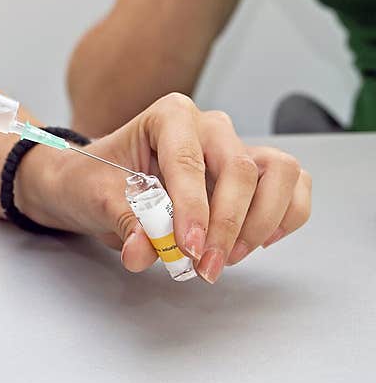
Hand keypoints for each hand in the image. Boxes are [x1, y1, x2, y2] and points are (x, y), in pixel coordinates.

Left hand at [18, 93, 311, 282]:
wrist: (91, 182)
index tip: (188, 248)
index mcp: (169, 117)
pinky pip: (291, 188)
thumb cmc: (92, 180)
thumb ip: (123, 222)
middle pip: (242, 169)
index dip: (194, 208)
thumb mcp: (95, 199)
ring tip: (225, 257)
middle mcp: (209, 126)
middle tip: (205, 266)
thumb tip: (143, 252)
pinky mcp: (252, 175)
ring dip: (260, 221)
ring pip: (279, 174)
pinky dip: (283, 217)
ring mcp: (235, 148)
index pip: (190, 161)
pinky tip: (252, 243)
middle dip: (227, 224)